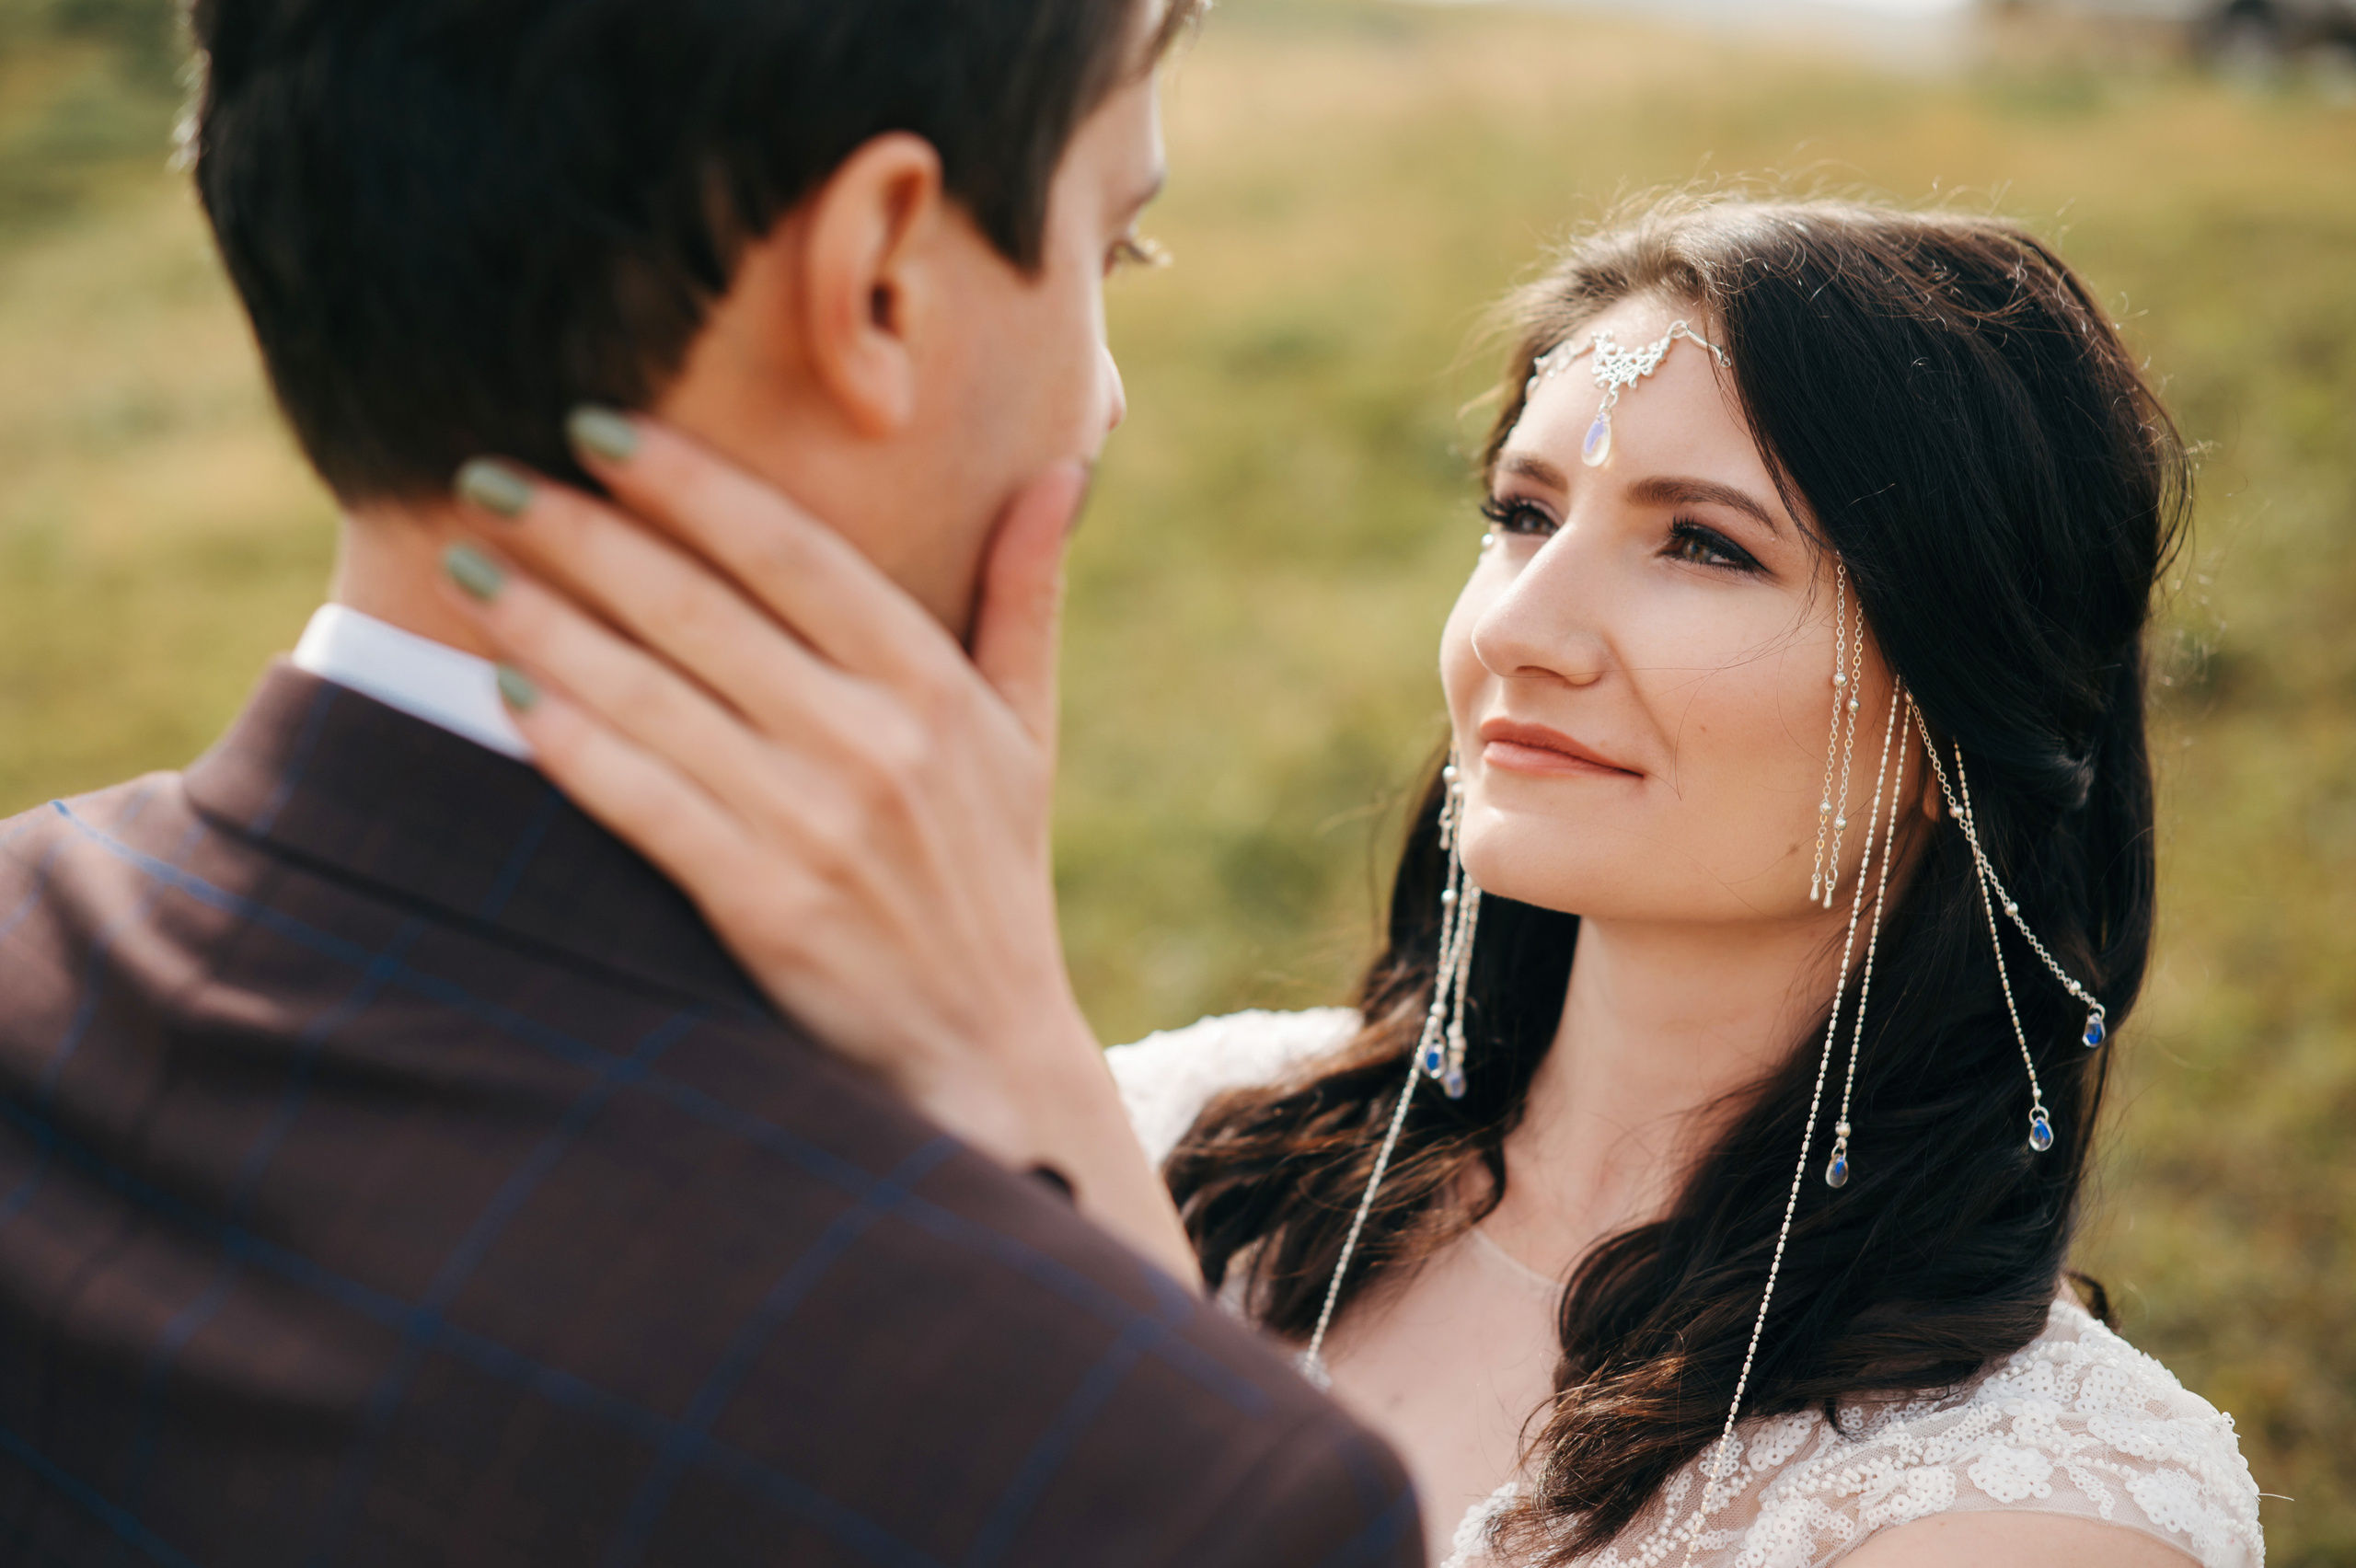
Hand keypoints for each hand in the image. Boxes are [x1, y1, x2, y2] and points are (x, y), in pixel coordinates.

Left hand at [436, 415, 1194, 1280]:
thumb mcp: (1027, 733)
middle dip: (578, 532)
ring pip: (651, 695)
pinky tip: (502, 691)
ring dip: (544, 622)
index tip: (594, 427)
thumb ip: (1025, 594)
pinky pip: (641, 802)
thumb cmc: (993, 875)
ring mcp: (817, 827)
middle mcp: (877, 743)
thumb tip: (1062, 467)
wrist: (985, 1053)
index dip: (686, 481)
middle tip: (484, 472)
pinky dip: (569, 741)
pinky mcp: (763, 907)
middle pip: (697, 607)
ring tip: (467, 564)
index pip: (791, 550)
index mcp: (933, 684)